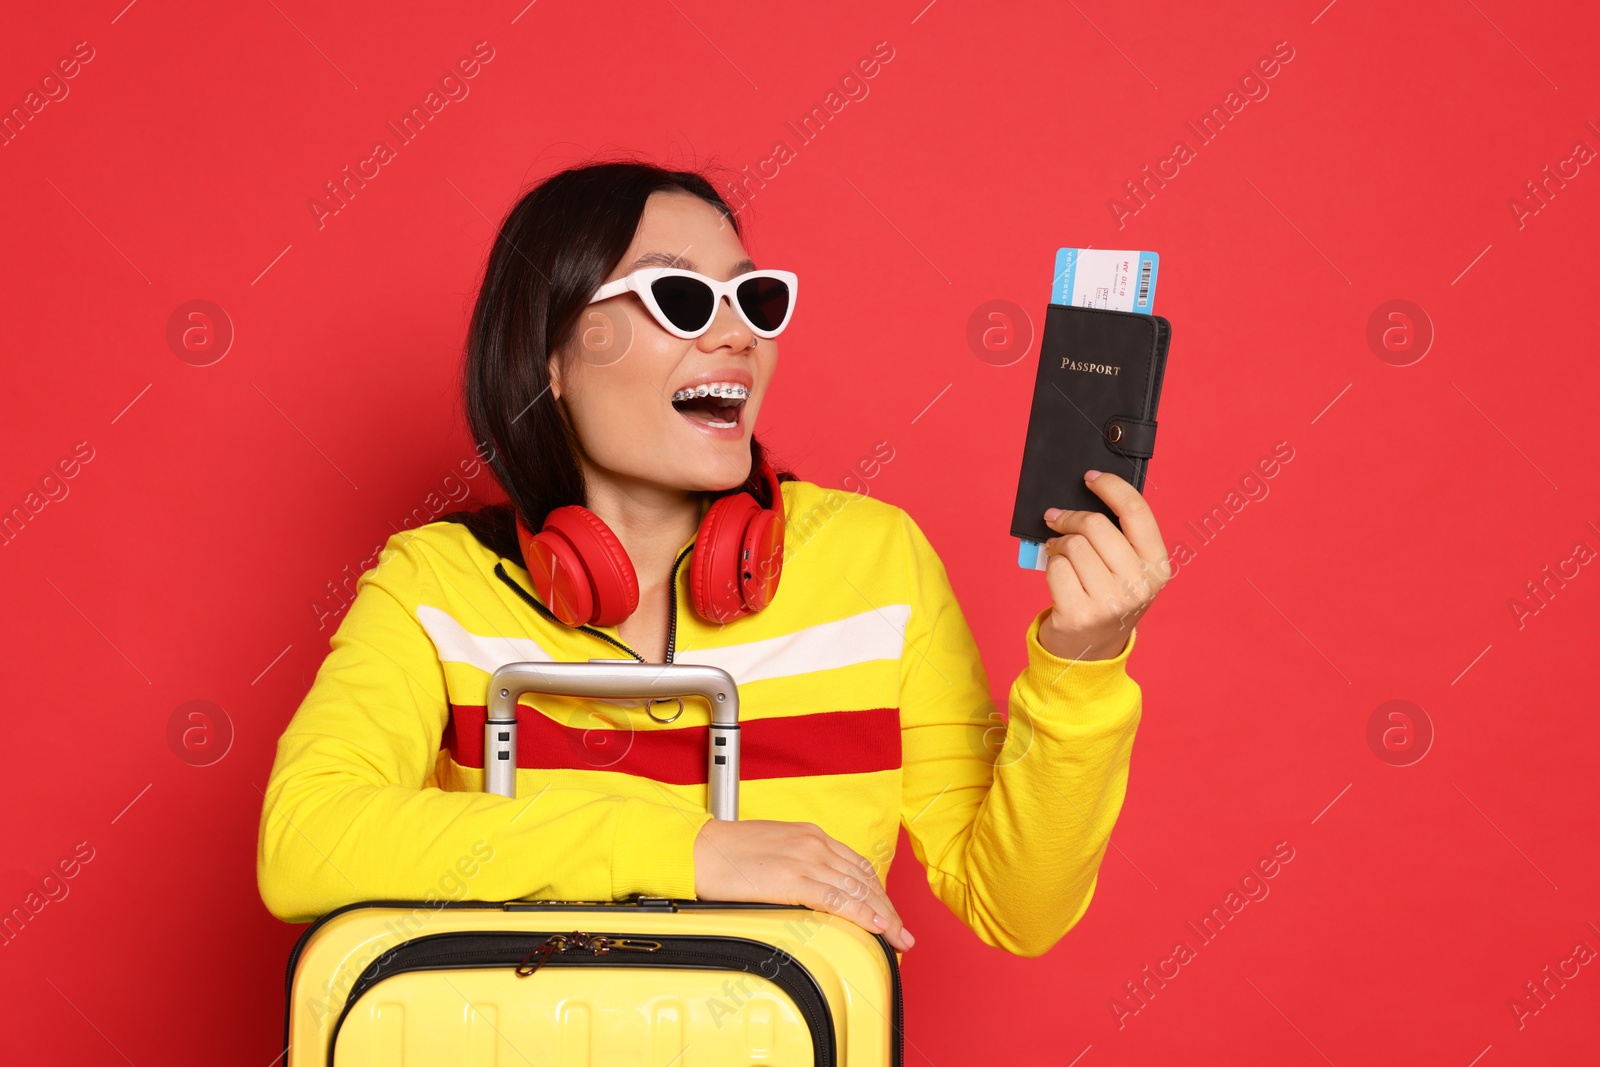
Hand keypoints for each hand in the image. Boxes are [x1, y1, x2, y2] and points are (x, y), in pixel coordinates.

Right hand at [693, 818, 913, 951]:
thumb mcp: (775, 851)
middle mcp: (815, 844)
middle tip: (903, 934)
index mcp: (811, 835)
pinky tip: (876, 928)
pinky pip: (838, 899)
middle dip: (889, 908)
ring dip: (883, 916)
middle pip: (865, 879)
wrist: (698, 850)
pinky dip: (862, 915)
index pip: (859, 866)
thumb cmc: (727, 854)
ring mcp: (806, 860)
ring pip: (858, 890)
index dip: (879, 893)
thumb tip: (815, 892)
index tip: (889, 914)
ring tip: (897, 939)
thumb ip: (799, 866)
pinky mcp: (793, 878)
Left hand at [1038, 469, 1170, 660]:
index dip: (1110, 487)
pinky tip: (1057, 575)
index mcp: (1158, 567)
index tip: (1090, 478)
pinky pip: (1056, 568)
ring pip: (1073, 546)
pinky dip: (1050, 565)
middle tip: (1056, 518)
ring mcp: (1111, 602)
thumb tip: (1087, 495)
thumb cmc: (1107, 599)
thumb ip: (1120, 537)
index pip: (1136, 512)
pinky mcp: (1080, 614)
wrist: (1092, 651)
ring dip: (1058, 544)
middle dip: (1070, 517)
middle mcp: (1140, 585)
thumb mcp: (1129, 571)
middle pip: (1096, 525)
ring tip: (1058, 553)